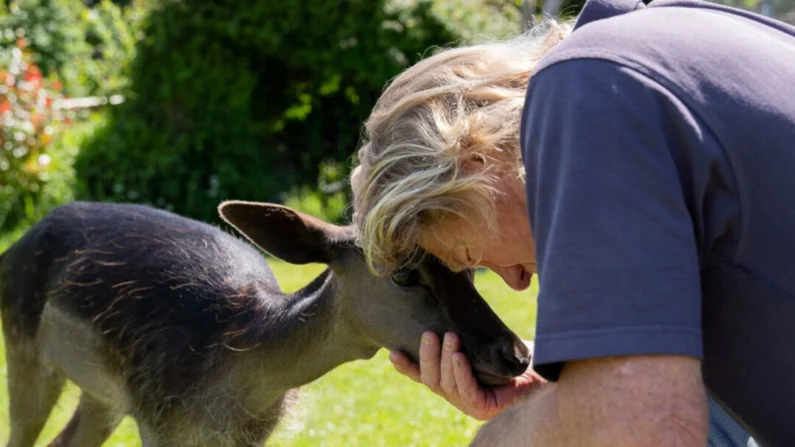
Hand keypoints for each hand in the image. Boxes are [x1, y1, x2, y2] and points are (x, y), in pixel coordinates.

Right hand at [389, 331, 546, 420]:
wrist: (542, 367)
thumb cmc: (511, 352)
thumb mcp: (481, 339)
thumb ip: (462, 331)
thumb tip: (447, 298)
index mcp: (451, 381)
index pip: (423, 376)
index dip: (407, 367)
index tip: (393, 353)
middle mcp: (456, 395)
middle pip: (431, 380)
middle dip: (427, 356)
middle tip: (430, 333)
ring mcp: (469, 405)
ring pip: (446, 385)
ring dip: (445, 360)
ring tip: (449, 338)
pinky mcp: (483, 409)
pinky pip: (467, 391)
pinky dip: (461, 373)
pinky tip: (459, 358)